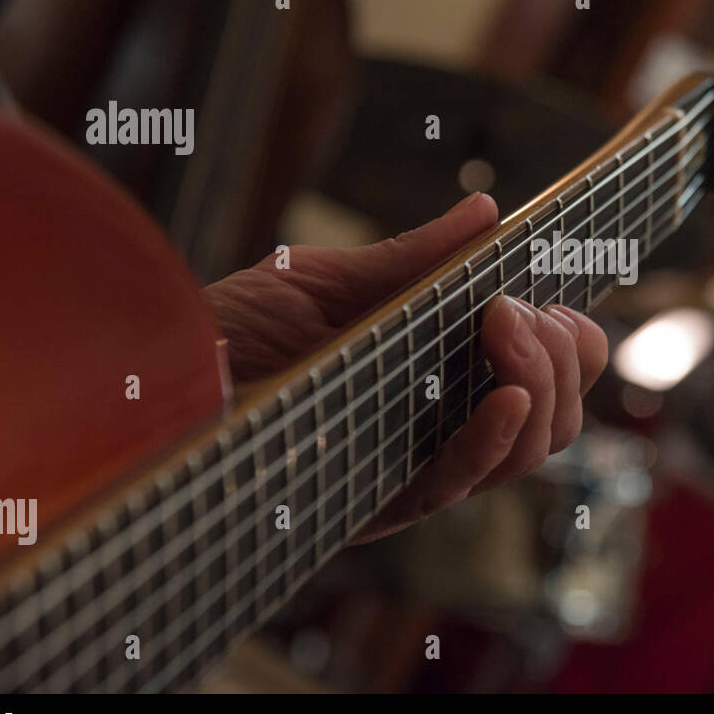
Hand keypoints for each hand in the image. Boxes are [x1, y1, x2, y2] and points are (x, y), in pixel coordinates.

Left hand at [202, 192, 607, 542]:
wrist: (145, 388)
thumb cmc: (228, 334)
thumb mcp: (325, 282)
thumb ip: (413, 260)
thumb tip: (488, 212)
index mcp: (439, 378)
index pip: (542, 374)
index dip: (568, 341)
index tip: (552, 297)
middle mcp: (438, 427)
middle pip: (553, 415)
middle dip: (561, 357)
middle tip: (518, 309)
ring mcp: (413, 466)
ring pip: (527, 448)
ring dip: (539, 384)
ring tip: (506, 327)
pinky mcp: (376, 501)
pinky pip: (460, 481)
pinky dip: (496, 437)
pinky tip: (504, 395)